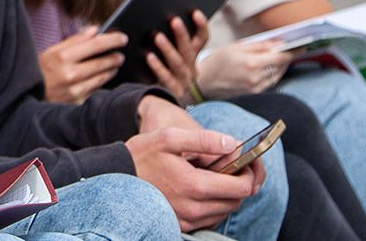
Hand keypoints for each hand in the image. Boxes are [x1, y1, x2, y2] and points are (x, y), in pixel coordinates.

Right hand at [39, 26, 127, 103]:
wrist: (27, 97)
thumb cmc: (41, 70)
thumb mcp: (52, 50)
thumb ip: (75, 40)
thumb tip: (95, 30)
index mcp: (63, 56)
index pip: (96, 44)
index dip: (113, 40)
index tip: (123, 38)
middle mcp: (70, 74)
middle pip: (103, 62)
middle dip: (116, 56)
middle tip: (121, 54)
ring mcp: (75, 90)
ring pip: (103, 77)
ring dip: (112, 69)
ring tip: (114, 64)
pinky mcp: (78, 102)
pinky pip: (96, 89)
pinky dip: (101, 81)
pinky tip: (103, 76)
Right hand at [125, 124, 261, 231]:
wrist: (116, 175)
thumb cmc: (142, 155)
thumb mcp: (171, 138)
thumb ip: (204, 140)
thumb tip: (232, 144)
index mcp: (194, 185)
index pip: (241, 188)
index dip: (249, 173)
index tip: (246, 162)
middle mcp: (193, 209)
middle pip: (236, 201)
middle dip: (240, 183)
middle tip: (233, 166)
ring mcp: (187, 220)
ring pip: (224, 211)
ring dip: (227, 195)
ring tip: (216, 175)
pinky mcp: (181, 226)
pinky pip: (210, 219)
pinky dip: (214, 205)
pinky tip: (204, 189)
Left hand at [145, 12, 209, 101]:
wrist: (164, 103)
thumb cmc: (162, 71)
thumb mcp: (168, 55)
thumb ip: (167, 39)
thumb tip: (155, 15)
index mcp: (193, 56)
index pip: (202, 38)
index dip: (201, 25)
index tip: (194, 12)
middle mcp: (191, 68)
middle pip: (189, 50)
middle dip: (182, 34)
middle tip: (173, 20)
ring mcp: (184, 82)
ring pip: (178, 64)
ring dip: (168, 49)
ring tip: (158, 36)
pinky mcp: (174, 93)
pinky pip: (167, 79)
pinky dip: (158, 67)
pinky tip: (149, 57)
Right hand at [195, 40, 294, 97]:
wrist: (204, 81)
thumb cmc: (217, 62)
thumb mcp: (236, 47)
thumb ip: (259, 45)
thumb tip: (278, 44)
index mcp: (252, 64)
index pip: (281, 57)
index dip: (293, 51)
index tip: (302, 46)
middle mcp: (256, 78)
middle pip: (281, 67)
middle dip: (287, 57)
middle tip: (292, 49)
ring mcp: (256, 88)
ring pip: (277, 75)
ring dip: (282, 66)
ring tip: (282, 57)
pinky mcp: (254, 94)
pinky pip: (271, 82)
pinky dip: (274, 74)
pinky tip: (272, 67)